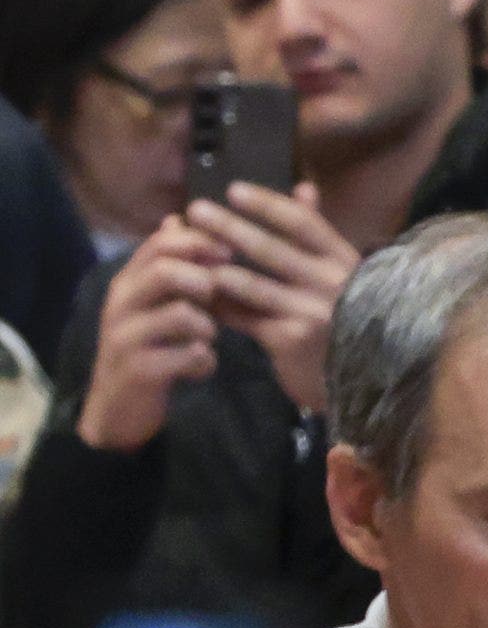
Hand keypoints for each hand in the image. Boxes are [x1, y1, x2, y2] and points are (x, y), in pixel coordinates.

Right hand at [73, 219, 226, 452]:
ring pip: (181, 314)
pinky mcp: (139, 369)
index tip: (230, 253)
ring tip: (207, 339)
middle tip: (219, 298)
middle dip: (204, 281)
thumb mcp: (155, 303)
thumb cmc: (148, 348)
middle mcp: (122, 302)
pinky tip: (201, 367)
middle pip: (166, 271)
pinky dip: (204, 361)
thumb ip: (168, 268)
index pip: (161, 243)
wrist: (119, 407)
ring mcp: (126, 336)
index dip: (200, 243)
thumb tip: (176, 220)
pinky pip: (187, 355)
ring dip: (207, 326)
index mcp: (129, 281)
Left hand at [185, 183, 359, 413]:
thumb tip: (305, 187)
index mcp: (344, 262)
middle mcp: (331, 286)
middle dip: (229, 227)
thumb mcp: (340, 273)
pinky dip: (218, 304)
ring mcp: (311, 314)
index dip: (267, 205)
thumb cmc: (342, 318)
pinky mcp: (290, 340)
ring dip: (214, 266)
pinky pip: (242, 316)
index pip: (303, 224)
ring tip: (186, 252)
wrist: (358, 379)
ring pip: (251, 283)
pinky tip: (197, 294)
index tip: (233, 190)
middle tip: (196, 210)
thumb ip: (318, 234)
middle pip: (271, 249)